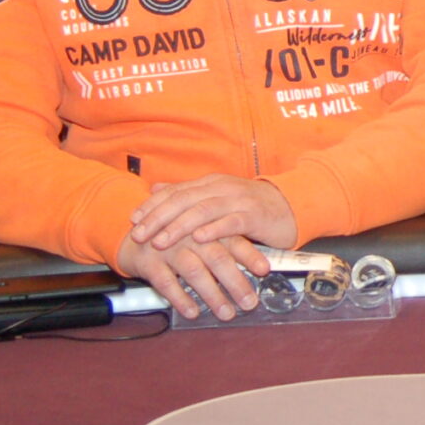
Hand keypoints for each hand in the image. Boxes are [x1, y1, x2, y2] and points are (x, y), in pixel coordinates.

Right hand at [114, 229, 270, 321]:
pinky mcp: (148, 262)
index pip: (233, 240)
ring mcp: (168, 248)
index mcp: (206, 226)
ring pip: (195, 271)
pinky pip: (166, 282)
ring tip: (226, 313)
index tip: (265, 271)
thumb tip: (258, 265)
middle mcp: (190, 235)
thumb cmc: (175, 236)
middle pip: (217, 257)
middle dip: (236, 282)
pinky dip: (180, 298)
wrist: (133, 233)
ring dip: (212, 295)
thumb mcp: (201, 234)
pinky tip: (193, 312)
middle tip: (249, 302)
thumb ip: (225, 245)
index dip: (250, 255)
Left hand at [126, 174, 297, 252]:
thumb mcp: (217, 196)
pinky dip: (214, 230)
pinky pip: (232, 222)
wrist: (292, 206)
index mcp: (211, 183)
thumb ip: (187, 193)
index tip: (133, 219)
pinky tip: (200, 239)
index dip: (152, 205)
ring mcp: (239, 200)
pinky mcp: (255, 215)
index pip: (175, 191)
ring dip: (179, 227)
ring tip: (160, 242)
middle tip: (139, 235)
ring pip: (203, 210)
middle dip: (158, 218)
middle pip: (184, 200)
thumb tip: (155, 188)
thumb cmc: (251, 206)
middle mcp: (222, 188)